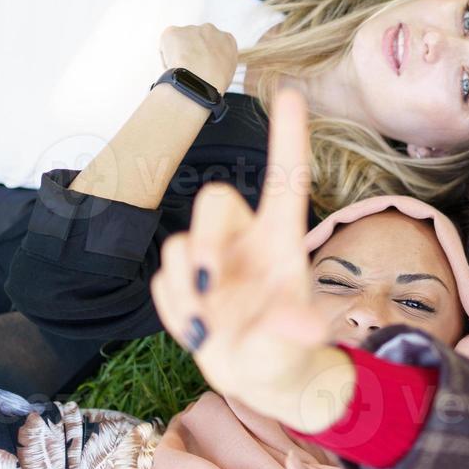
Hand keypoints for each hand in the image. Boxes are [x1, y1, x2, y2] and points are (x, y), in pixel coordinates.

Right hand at [150, 91, 352, 431]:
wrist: (261, 376)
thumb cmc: (288, 348)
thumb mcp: (299, 346)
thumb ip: (295, 332)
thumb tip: (306, 328)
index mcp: (281, 239)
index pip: (285, 179)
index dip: (288, 137)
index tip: (292, 92)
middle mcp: (243, 239)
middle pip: (213, 201)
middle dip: (202, 237)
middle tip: (205, 284)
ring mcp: (208, 259)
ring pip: (177, 248)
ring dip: (186, 292)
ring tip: (210, 332)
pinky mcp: (179, 283)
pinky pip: (161, 284)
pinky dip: (174, 312)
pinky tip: (198, 333)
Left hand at [157, 24, 238, 94]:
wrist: (199, 82)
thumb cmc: (214, 84)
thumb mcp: (227, 73)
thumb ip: (219, 64)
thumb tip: (208, 68)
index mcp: (227, 39)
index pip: (215, 44)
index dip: (206, 56)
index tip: (202, 66)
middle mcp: (210, 30)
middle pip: (197, 39)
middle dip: (192, 51)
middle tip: (189, 69)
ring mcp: (191, 29)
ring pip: (180, 41)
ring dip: (178, 53)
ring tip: (180, 72)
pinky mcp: (172, 32)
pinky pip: (165, 43)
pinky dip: (165, 55)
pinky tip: (171, 68)